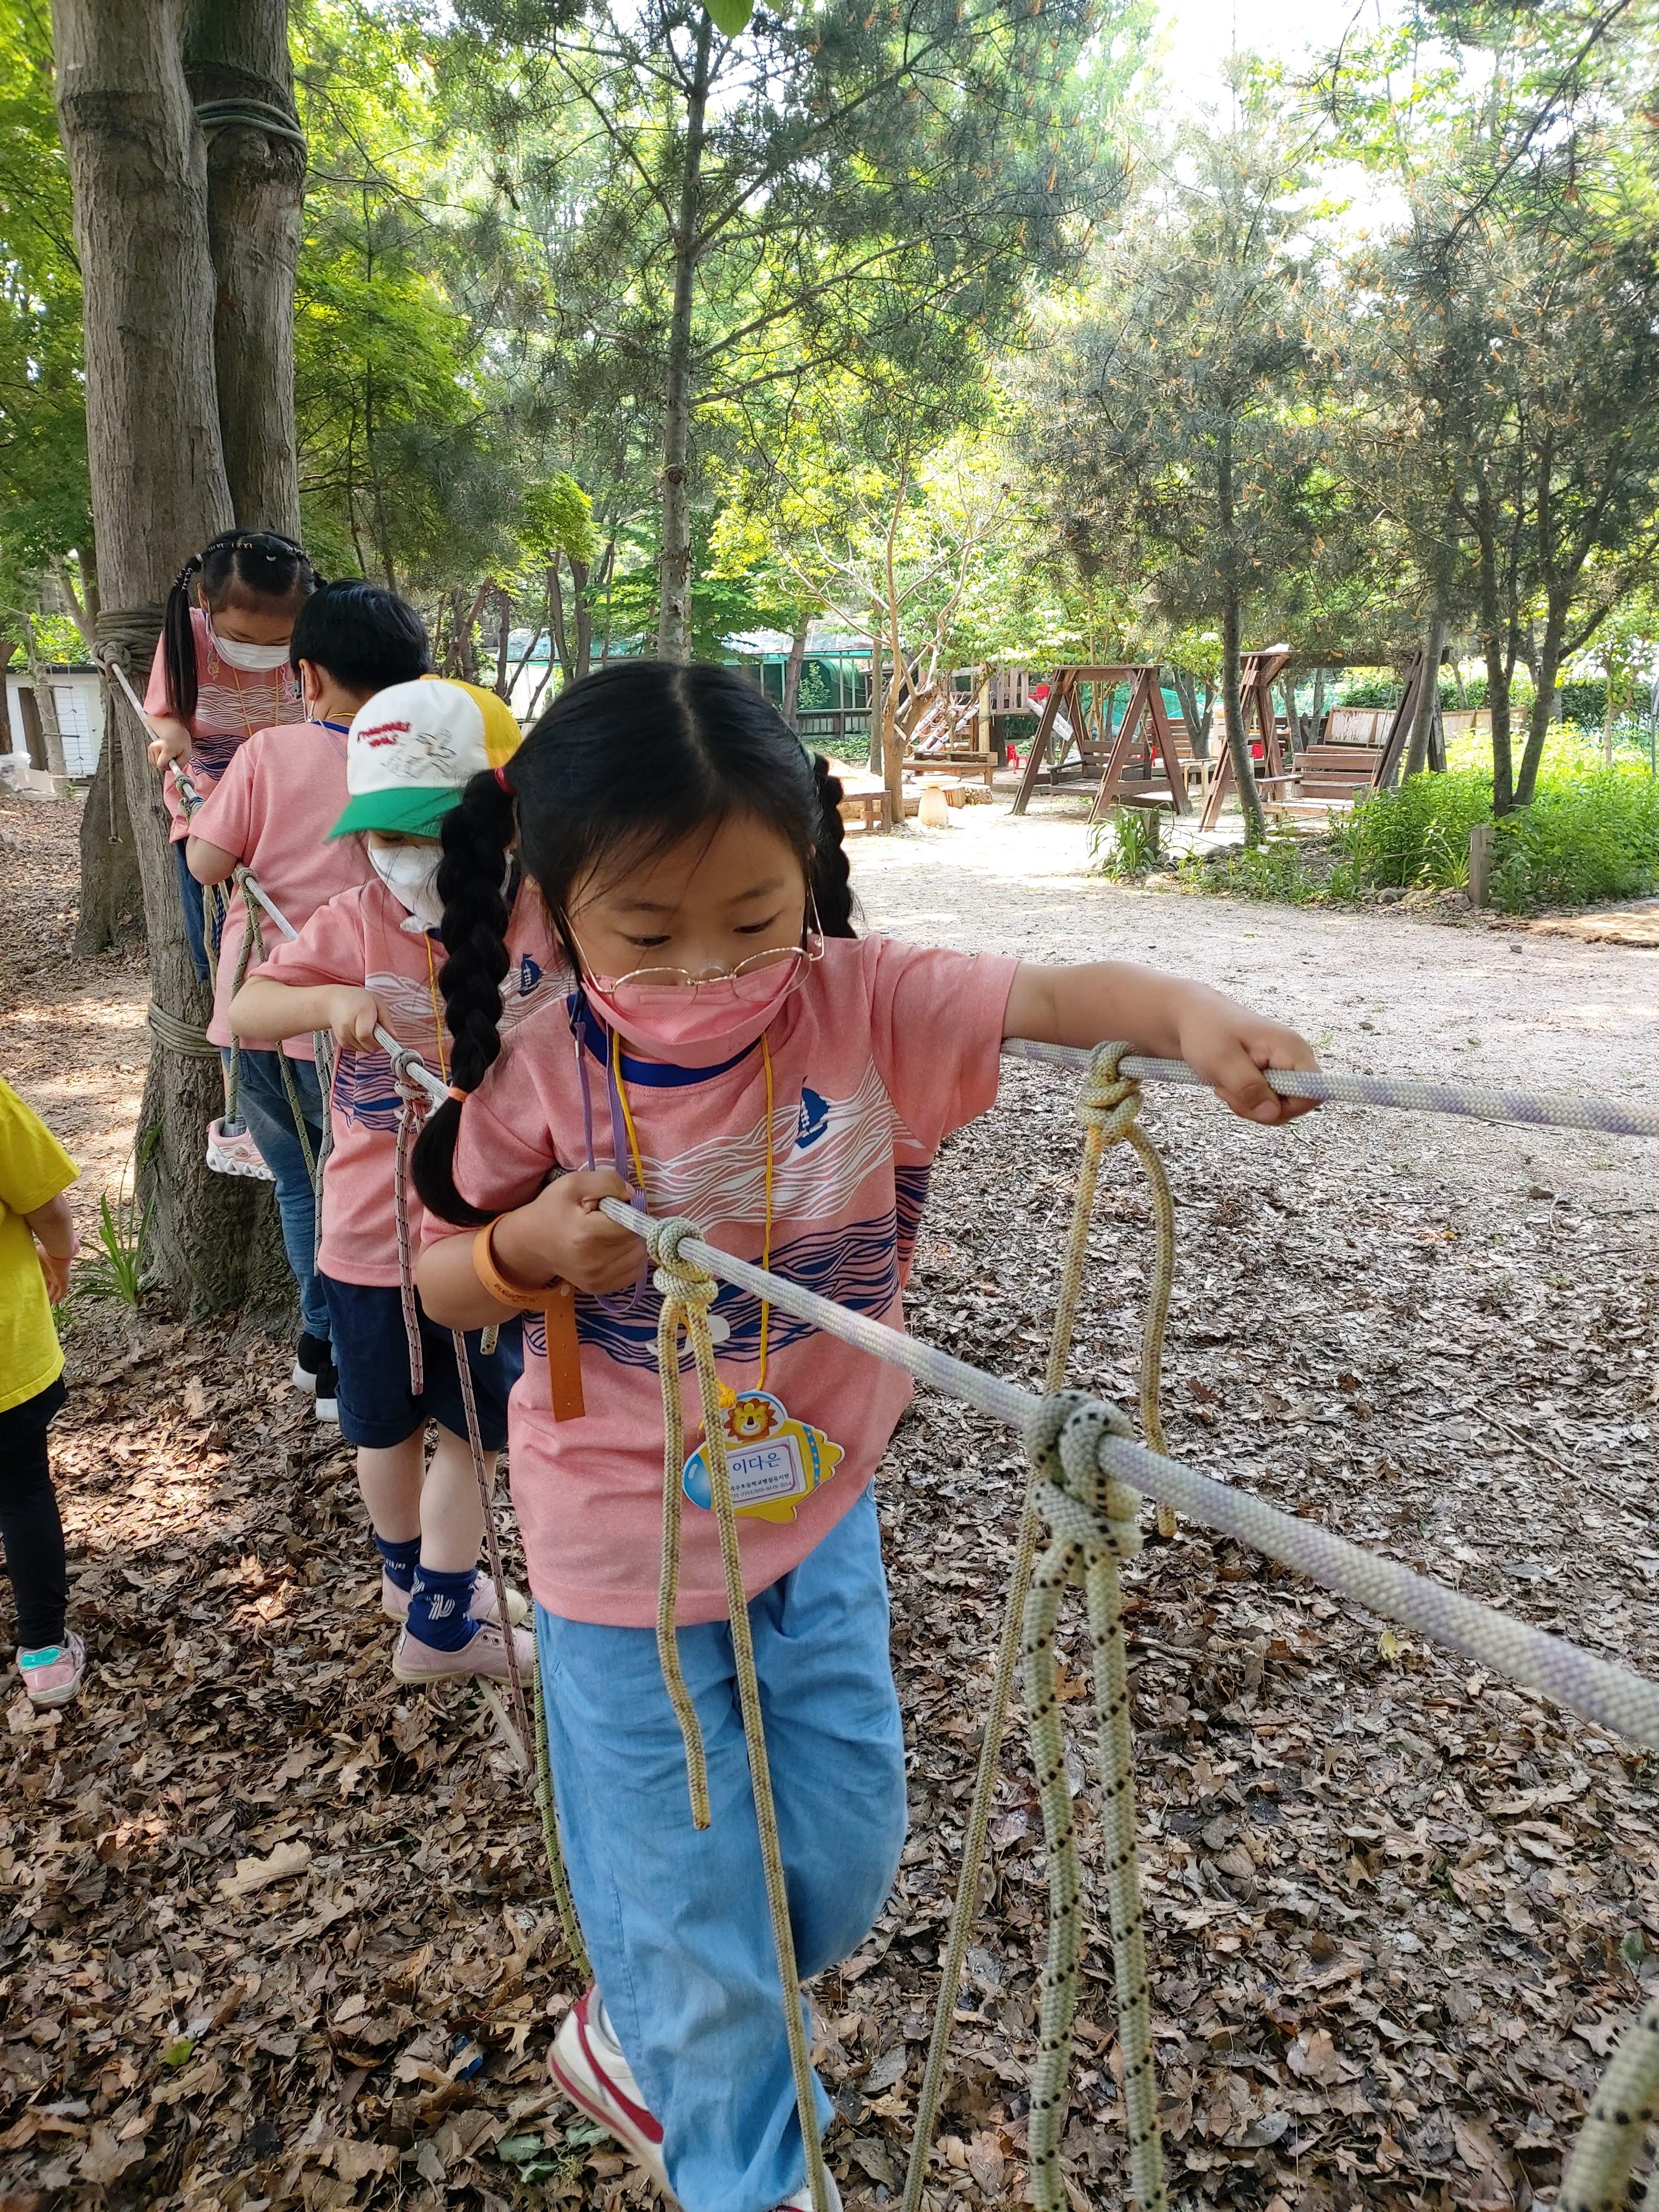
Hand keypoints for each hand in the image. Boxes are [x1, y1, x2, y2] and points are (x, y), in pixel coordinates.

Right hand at [36, 1240, 75, 1302]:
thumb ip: (30, 1265)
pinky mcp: (64, 1281)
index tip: (37, 1289)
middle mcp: (53, 1273)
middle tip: (43, 1298)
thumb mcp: (34, 1259)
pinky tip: (55, 1302)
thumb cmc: (45, 1252)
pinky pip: (62, 1292)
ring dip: (53, 1296)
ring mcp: (59, 1278)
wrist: (57, 1251)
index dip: (42, 1284)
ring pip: (57, 1290)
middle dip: (47, 1291)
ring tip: (48, 1302)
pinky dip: (59, 1297)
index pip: (44, 1278)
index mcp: (46, 1268)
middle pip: (51, 1285)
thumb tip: (22, 1268)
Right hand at [147, 728, 189, 768]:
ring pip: (155, 764)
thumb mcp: (186, 754)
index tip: (172, 765)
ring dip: (162, 762)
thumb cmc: (181, 742)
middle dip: (166, 765)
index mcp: (166, 749)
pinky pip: (153, 761)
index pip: (161, 765)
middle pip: (158, 765)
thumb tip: (175, 772)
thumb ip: (180, 765)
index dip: (167, 767)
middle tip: (173, 758)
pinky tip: (164, 755)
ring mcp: (151, 747)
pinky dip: (159, 760)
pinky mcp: (149, 748)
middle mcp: (156, 747)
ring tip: (169, 755)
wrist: (174, 730)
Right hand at [321, 986, 383, 1050]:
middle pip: (366, 1045)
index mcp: (360, 1012)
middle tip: (380, 1032)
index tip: (386, 1038)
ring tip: (368, 1028)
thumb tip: (393, 1036)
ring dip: (370, 1043)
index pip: (366, 1035)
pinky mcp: (341, 1042)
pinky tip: (360, 1031)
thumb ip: (386, 1020)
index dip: (378, 1040)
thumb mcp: (377, 1003)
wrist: (333, 1001)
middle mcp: (348, 1024)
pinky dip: (363, 1044)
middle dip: (377, 1043)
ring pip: (364, 1049)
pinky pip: (358, 1049)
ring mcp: (343, 1034)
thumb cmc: (357, 999)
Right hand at [494, 1170, 640, 1296]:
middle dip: (631, 1226)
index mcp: (587, 1234)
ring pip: (640, 1257)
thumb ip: (606, 1181)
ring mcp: (598, 1279)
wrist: (531, 1243)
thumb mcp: (573, 1184)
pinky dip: (631, 1258)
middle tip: (611, 1219)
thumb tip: (632, 1194)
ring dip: (633, 1243)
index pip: (632, 1224)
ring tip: (611, 1234)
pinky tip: (614, 1249)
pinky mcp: (600, 1288)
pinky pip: (634, 1272)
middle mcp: (595, 1262)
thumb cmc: (552, 1209)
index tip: (618, 1206)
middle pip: (637, 1240)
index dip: (631, 1211)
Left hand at [1176, 997, 1319, 1124]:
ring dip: (1250, 1107)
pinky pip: (1268, 1101)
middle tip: (1228, 1093)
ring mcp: (1283, 1067)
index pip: (1314, 1092)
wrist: (1193, 1016)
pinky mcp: (1271, 1074)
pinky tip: (1228, 1087)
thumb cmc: (1206, 1030)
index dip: (1290, 1107)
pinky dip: (1247, 1102)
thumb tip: (1271, 1114)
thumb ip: (1248, 1088)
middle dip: (1261, 1110)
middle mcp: (1294, 1058)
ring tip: (1225, 1087)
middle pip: (1297, 1104)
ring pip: (1280, 1107)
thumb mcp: (1221, 1060)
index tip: (1255, 1102)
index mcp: (1291, 1049)